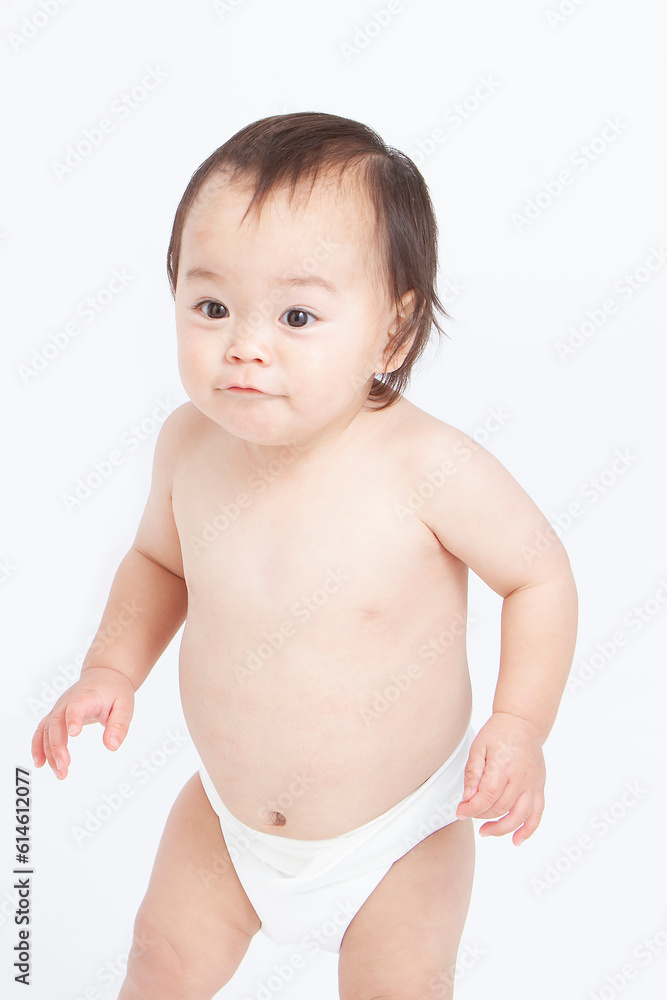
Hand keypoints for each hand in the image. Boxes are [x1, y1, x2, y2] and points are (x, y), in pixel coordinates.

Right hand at [31, 666, 134, 779]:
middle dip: (57, 746)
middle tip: (64, 766)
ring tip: (60, 772)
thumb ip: (119, 725)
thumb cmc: (114, 691)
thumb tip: (112, 746)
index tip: (74, 733)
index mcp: (87, 696)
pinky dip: (38, 746)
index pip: (76, 706)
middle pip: (56, 722)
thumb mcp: (125, 706)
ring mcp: (59, 708)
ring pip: (47, 729)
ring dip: (49, 752)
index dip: (73, 718)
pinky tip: (41, 763)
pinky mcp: (56, 715)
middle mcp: (68, 701)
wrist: (104, 676)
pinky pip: (42, 730)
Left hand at [455, 712, 545, 844]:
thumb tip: (468, 797)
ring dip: (502, 829)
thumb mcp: (478, 748)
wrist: (523, 723)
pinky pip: (537, 813)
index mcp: (503, 767)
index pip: (487, 797)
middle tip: (468, 814)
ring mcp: (532, 784)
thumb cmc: (499, 733)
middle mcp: (521, 778)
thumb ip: (473, 774)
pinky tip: (517, 840)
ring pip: (519, 816)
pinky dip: (528, 829)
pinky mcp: (539, 787)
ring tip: (486, 832)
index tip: (460, 812)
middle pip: (501, 808)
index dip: (471, 809)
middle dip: (482, 816)